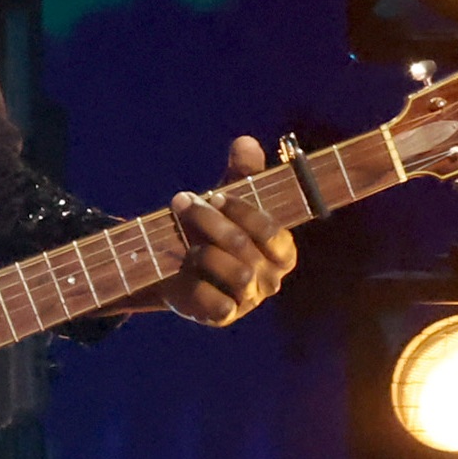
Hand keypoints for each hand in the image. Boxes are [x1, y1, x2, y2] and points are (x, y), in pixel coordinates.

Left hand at [155, 136, 297, 326]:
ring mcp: (249, 300)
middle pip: (247, 248)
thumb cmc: (212, 228)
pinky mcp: (224, 316)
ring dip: (203, 251)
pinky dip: (197, 284)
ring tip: (183, 241)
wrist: (175, 264)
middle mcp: (272, 278)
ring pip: (237, 274)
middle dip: (210, 223)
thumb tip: (246, 142)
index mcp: (282, 249)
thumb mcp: (226, 198)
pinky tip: (183, 268)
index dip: (243, 211)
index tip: (215, 196)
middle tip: (183, 203)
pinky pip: (218, 303)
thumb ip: (242, 172)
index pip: (273, 230)